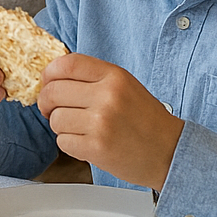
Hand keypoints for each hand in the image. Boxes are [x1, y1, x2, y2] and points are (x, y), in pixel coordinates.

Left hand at [36, 53, 182, 188]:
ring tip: (80, 128)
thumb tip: (50, 77)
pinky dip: (69, 144)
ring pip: (55, 119)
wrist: (169, 152)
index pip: (66, 64)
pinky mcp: (97, 147)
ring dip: (61, 126)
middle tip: (52, 109)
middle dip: (46, 102)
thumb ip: (92, 78)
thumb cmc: (145, 119)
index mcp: (114, 76)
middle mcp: (107, 96)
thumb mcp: (124, 86)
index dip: (49, 74)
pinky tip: (87, 142)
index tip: (47, 83)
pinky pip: (63, 141)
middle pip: (53, 92)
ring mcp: (102, 122)